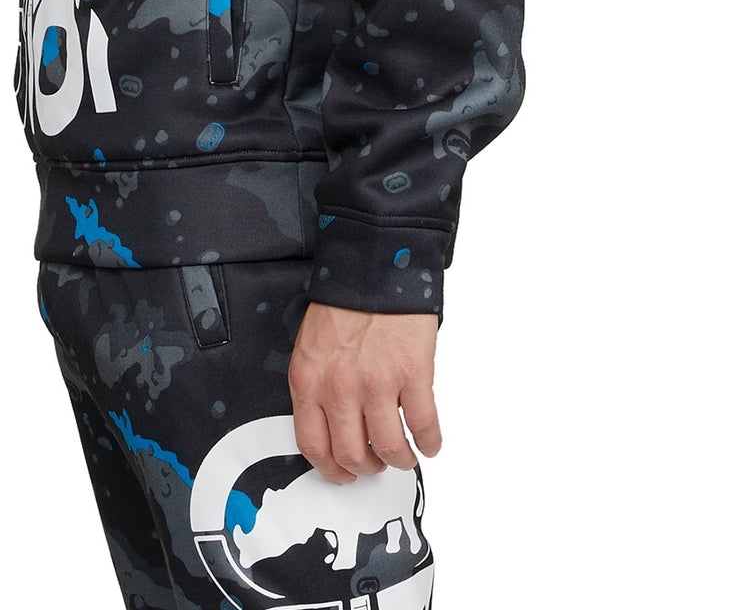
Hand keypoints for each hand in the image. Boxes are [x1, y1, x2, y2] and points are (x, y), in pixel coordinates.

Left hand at [287, 301, 441, 483]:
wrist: (375, 265)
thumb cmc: (344, 302)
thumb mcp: (311, 346)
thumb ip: (318, 386)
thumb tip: (332, 426)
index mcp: (308, 380)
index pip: (313, 446)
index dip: (331, 470)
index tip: (344, 473)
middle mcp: (339, 388)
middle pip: (352, 455)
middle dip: (368, 467)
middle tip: (376, 463)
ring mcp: (377, 383)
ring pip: (389, 448)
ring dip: (399, 459)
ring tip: (404, 456)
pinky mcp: (412, 374)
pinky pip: (423, 425)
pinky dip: (430, 441)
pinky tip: (430, 442)